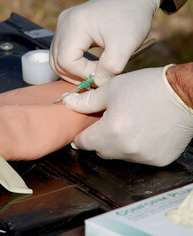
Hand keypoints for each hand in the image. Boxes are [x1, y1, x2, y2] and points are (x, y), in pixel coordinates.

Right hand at [50, 0, 158, 85]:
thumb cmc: (131, 18)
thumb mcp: (125, 47)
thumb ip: (109, 69)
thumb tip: (96, 83)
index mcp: (75, 25)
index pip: (66, 61)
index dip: (82, 74)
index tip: (102, 74)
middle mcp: (64, 23)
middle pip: (57, 62)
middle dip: (75, 76)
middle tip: (96, 79)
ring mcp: (63, 25)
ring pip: (56, 59)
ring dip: (72, 71)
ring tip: (93, 74)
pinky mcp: (66, 28)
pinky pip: (62, 53)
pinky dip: (73, 63)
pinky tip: (88, 66)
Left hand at [63, 66, 192, 165]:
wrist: (185, 94)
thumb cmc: (148, 88)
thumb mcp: (112, 89)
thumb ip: (86, 101)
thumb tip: (68, 103)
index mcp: (110, 132)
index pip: (83, 143)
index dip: (81, 134)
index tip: (84, 129)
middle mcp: (125, 149)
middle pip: (100, 150)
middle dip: (100, 137)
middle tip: (109, 121)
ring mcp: (142, 157)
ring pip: (118, 155)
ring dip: (118, 144)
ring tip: (129, 123)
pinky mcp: (157, 161)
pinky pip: (137, 157)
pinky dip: (136, 147)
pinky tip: (144, 131)